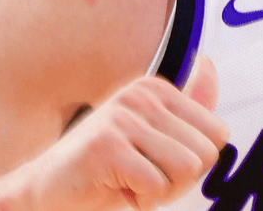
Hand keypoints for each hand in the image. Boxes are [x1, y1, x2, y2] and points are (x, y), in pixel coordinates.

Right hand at [17, 57, 228, 210]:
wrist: (44, 190)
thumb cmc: (105, 168)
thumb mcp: (153, 135)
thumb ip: (188, 108)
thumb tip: (208, 64)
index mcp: (157, 89)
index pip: (218, 134)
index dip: (195, 163)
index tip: (160, 164)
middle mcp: (141, 95)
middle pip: (205, 155)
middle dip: (179, 180)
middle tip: (143, 178)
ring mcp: (123, 117)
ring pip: (185, 170)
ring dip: (161, 191)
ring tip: (130, 181)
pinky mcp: (107, 146)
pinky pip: (155, 186)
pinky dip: (140, 200)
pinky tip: (115, 188)